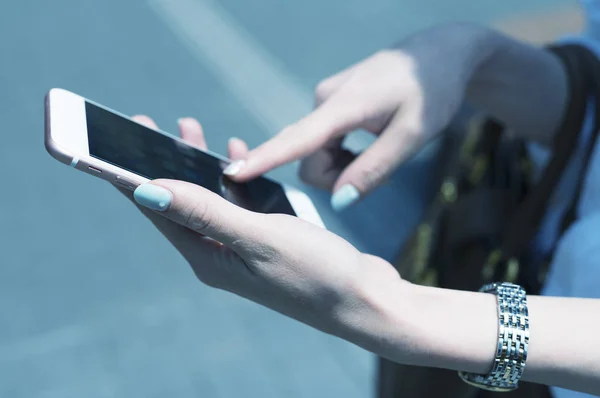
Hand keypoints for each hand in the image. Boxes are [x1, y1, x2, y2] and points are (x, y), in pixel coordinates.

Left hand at [124, 115, 405, 339]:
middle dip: (166, 162)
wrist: (366, 302)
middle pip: (181, 203)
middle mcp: (220, 256)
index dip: (132, 176)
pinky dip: (235, 179)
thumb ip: (205, 212)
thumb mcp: (259, 239)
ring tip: (190, 129)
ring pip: (210, 201)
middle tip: (153, 123)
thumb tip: (146, 191)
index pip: (159, 212)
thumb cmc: (318, 274)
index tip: (115, 140)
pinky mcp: (267, 244)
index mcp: (209, 258)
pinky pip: (239, 206)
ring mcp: (244, 251)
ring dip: (200, 166)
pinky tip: (237, 156)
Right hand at [222, 23, 494, 209]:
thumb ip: (373, 171)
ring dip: (341, 164)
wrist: (439, 54)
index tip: (232, 174)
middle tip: (375, 166)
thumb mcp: (412, 136)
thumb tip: (338, 201)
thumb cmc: (431, 92)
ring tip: (377, 149)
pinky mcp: (330, 104)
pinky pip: (323, 141)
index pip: (296, 140)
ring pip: (316, 152)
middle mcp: (324, 101)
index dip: (264, 159)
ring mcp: (325, 101)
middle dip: (335, 174)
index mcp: (344, 106)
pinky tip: (367, 140)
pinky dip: (342, 152)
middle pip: (308, 158)